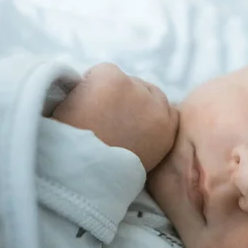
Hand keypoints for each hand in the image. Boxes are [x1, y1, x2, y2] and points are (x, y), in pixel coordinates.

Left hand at [52, 63, 178, 171]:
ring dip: (105, 92)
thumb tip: (134, 120)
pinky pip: (99, 72)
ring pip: (120, 80)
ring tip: (88, 117)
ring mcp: (136, 91)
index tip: (126, 119)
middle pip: (144, 88)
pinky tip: (78, 107)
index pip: (166, 108)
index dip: (143, 110)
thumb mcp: (140, 161)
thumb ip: (146, 138)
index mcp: (169, 131)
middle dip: (125, 98)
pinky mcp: (114, 79)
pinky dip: (86, 85)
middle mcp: (159, 109)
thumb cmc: (103, 174)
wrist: (80, 175)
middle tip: (103, 118)